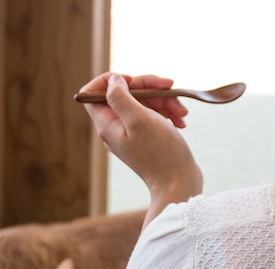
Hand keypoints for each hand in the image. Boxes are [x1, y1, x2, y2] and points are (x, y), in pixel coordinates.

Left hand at [79, 72, 202, 224]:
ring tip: (182, 112)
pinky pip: (153, 112)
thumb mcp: (138, 119)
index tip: (132, 80)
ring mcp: (131, 131)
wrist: (178, 181)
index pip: (92, 94)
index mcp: (106, 124)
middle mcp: (114, 127)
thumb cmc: (159, 152)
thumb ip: (120, 97)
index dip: (110, 80)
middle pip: (124, 92)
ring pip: (143, 100)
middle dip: (149, 87)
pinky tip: (181, 120)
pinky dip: (168, 111)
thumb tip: (111, 81)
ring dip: (165, 99)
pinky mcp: (146, 135)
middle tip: (169, 85)